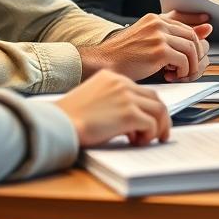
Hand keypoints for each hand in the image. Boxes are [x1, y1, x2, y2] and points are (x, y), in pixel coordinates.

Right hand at [51, 70, 171, 146]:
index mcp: (111, 77)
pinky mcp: (128, 113)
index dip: (147, 108)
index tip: (146, 123)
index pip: (141, 90)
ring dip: (158, 127)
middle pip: (155, 98)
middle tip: (159, 133)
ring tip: (148, 140)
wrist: (57, 123)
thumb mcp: (93, 100)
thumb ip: (113, 102)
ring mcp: (126, 97)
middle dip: (160, 117)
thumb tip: (132, 120)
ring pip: (159, 110)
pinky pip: (152, 124)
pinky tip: (137, 142)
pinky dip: (149, 135)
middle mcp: (121, 83)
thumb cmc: (69, 117)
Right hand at [80, 13, 211, 81]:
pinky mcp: (160, 50)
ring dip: (190, 64)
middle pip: (191, 35)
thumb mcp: (145, 41)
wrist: (104, 64)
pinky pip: (184, 60)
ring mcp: (159, 36)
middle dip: (196, 52)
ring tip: (181, 73)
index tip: (208, 28)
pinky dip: (183, 71)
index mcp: (153, 19)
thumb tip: (201, 31)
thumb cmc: (123, 57)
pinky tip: (173, 76)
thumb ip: (168, 36)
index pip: (183, 20)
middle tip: (190, 66)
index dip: (197, 28)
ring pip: (191, 48)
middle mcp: (157, 24)